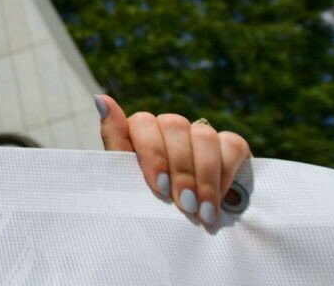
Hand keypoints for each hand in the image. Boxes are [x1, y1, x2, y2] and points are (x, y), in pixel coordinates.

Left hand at [96, 94, 251, 225]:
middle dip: (180, 169)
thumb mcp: (128, 182)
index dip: (152, 152)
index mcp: (140, 134)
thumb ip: (116, 143)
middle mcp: (169, 128)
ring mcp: (200, 134)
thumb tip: (101, 98)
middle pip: (174, 125)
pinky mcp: (230, 146)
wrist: (184, 235)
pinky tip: (219, 200)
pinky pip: (232, 144)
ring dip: (203, 176)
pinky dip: (225, 174)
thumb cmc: (148, 206)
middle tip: (183, 204)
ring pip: (203, 134)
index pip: (143, 122)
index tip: (158, 186)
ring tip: (202, 210)